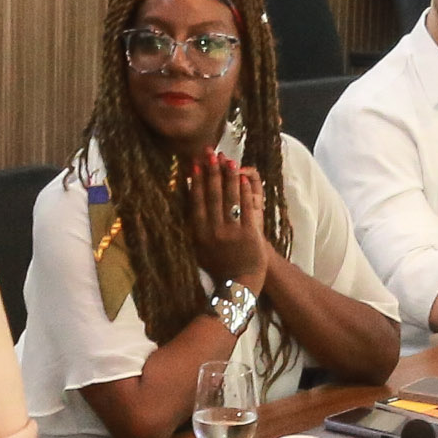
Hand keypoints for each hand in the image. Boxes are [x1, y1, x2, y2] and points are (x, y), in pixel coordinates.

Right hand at [192, 152, 274, 288]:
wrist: (239, 284)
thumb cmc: (218, 266)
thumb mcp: (198, 249)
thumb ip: (193, 228)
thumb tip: (187, 203)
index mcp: (198, 233)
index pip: (196, 201)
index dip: (197, 181)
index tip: (195, 164)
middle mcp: (213, 231)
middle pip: (212, 195)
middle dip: (212, 171)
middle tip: (211, 153)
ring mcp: (232, 232)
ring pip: (230, 198)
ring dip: (228, 176)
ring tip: (228, 159)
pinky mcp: (250, 234)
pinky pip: (246, 207)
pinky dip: (244, 191)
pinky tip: (243, 178)